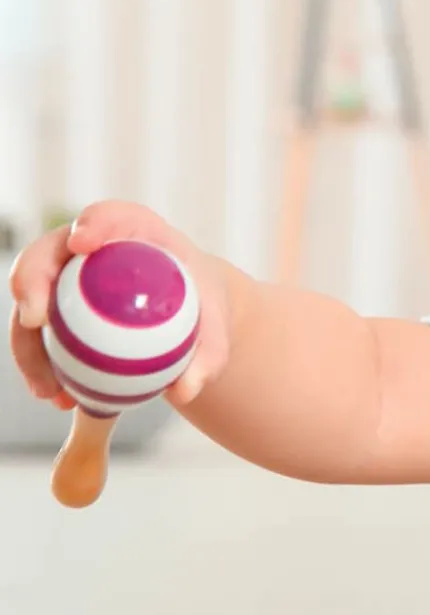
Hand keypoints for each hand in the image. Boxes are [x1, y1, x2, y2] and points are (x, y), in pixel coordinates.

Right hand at [8, 201, 228, 410]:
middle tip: (35, 319)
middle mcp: (89, 248)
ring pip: (31, 301)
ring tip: (47, 388)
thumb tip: (186, 391)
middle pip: (48, 252)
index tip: (82, 245)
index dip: (92, 224)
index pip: (109, 216)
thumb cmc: (203, 310)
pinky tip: (56, 398)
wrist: (187, 317)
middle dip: (31, 278)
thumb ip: (209, 356)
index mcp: (136, 232)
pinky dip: (40, 365)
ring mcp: (64, 276)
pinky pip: (36, 334)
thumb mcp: (217, 330)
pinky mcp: (52, 305)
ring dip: (27, 344)